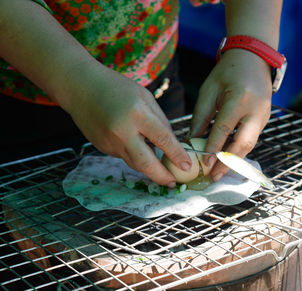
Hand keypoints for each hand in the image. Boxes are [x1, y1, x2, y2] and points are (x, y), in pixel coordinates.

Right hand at [66, 61, 191, 186]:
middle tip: (173, 183)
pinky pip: (123, 155)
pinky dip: (133, 154)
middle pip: (145, 163)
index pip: (163, 139)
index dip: (177, 155)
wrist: (80, 87)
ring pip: (134, 162)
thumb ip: (159, 121)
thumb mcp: (145, 97)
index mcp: (137, 114)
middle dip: (161, 177)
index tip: (188, 166)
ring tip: (160, 168)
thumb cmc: (116, 87)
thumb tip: (170, 144)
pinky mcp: (102, 147)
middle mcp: (122, 132)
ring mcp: (109, 142)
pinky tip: (133, 143)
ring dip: (148, 167)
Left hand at [190, 49, 271, 180]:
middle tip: (214, 177)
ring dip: (234, 161)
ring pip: (249, 145)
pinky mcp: (265, 119)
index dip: (213, 147)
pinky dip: (238, 151)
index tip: (204, 163)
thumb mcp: (209, 91)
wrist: (253, 59)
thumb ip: (201, 117)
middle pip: (243, 143)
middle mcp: (256, 109)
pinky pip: (251, 139)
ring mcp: (264, 115)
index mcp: (240, 98)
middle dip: (227, 163)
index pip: (225, 128)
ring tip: (219, 173)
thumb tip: (192, 141)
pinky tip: (227, 160)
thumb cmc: (226, 73)